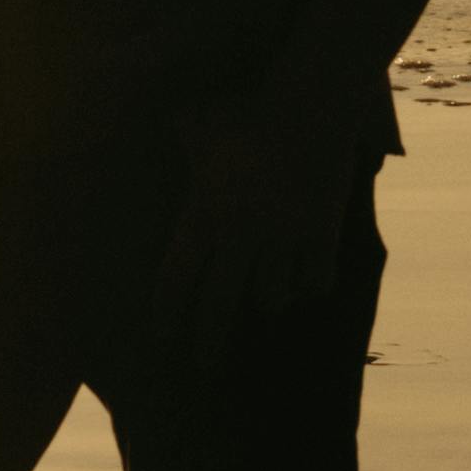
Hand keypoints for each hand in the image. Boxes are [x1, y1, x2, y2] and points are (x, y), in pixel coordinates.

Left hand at [160, 90, 378, 348]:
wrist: (309, 104)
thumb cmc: (248, 107)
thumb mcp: (199, 120)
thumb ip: (177, 133)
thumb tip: (148, 110)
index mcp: (204, 213)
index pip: (176, 279)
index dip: (167, 314)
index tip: (162, 338)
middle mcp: (240, 235)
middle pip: (219, 305)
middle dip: (210, 341)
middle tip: (204, 366)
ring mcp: (283, 238)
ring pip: (270, 298)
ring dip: (265, 305)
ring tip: (262, 309)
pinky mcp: (321, 235)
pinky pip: (315, 281)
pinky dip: (310, 288)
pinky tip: (306, 289)